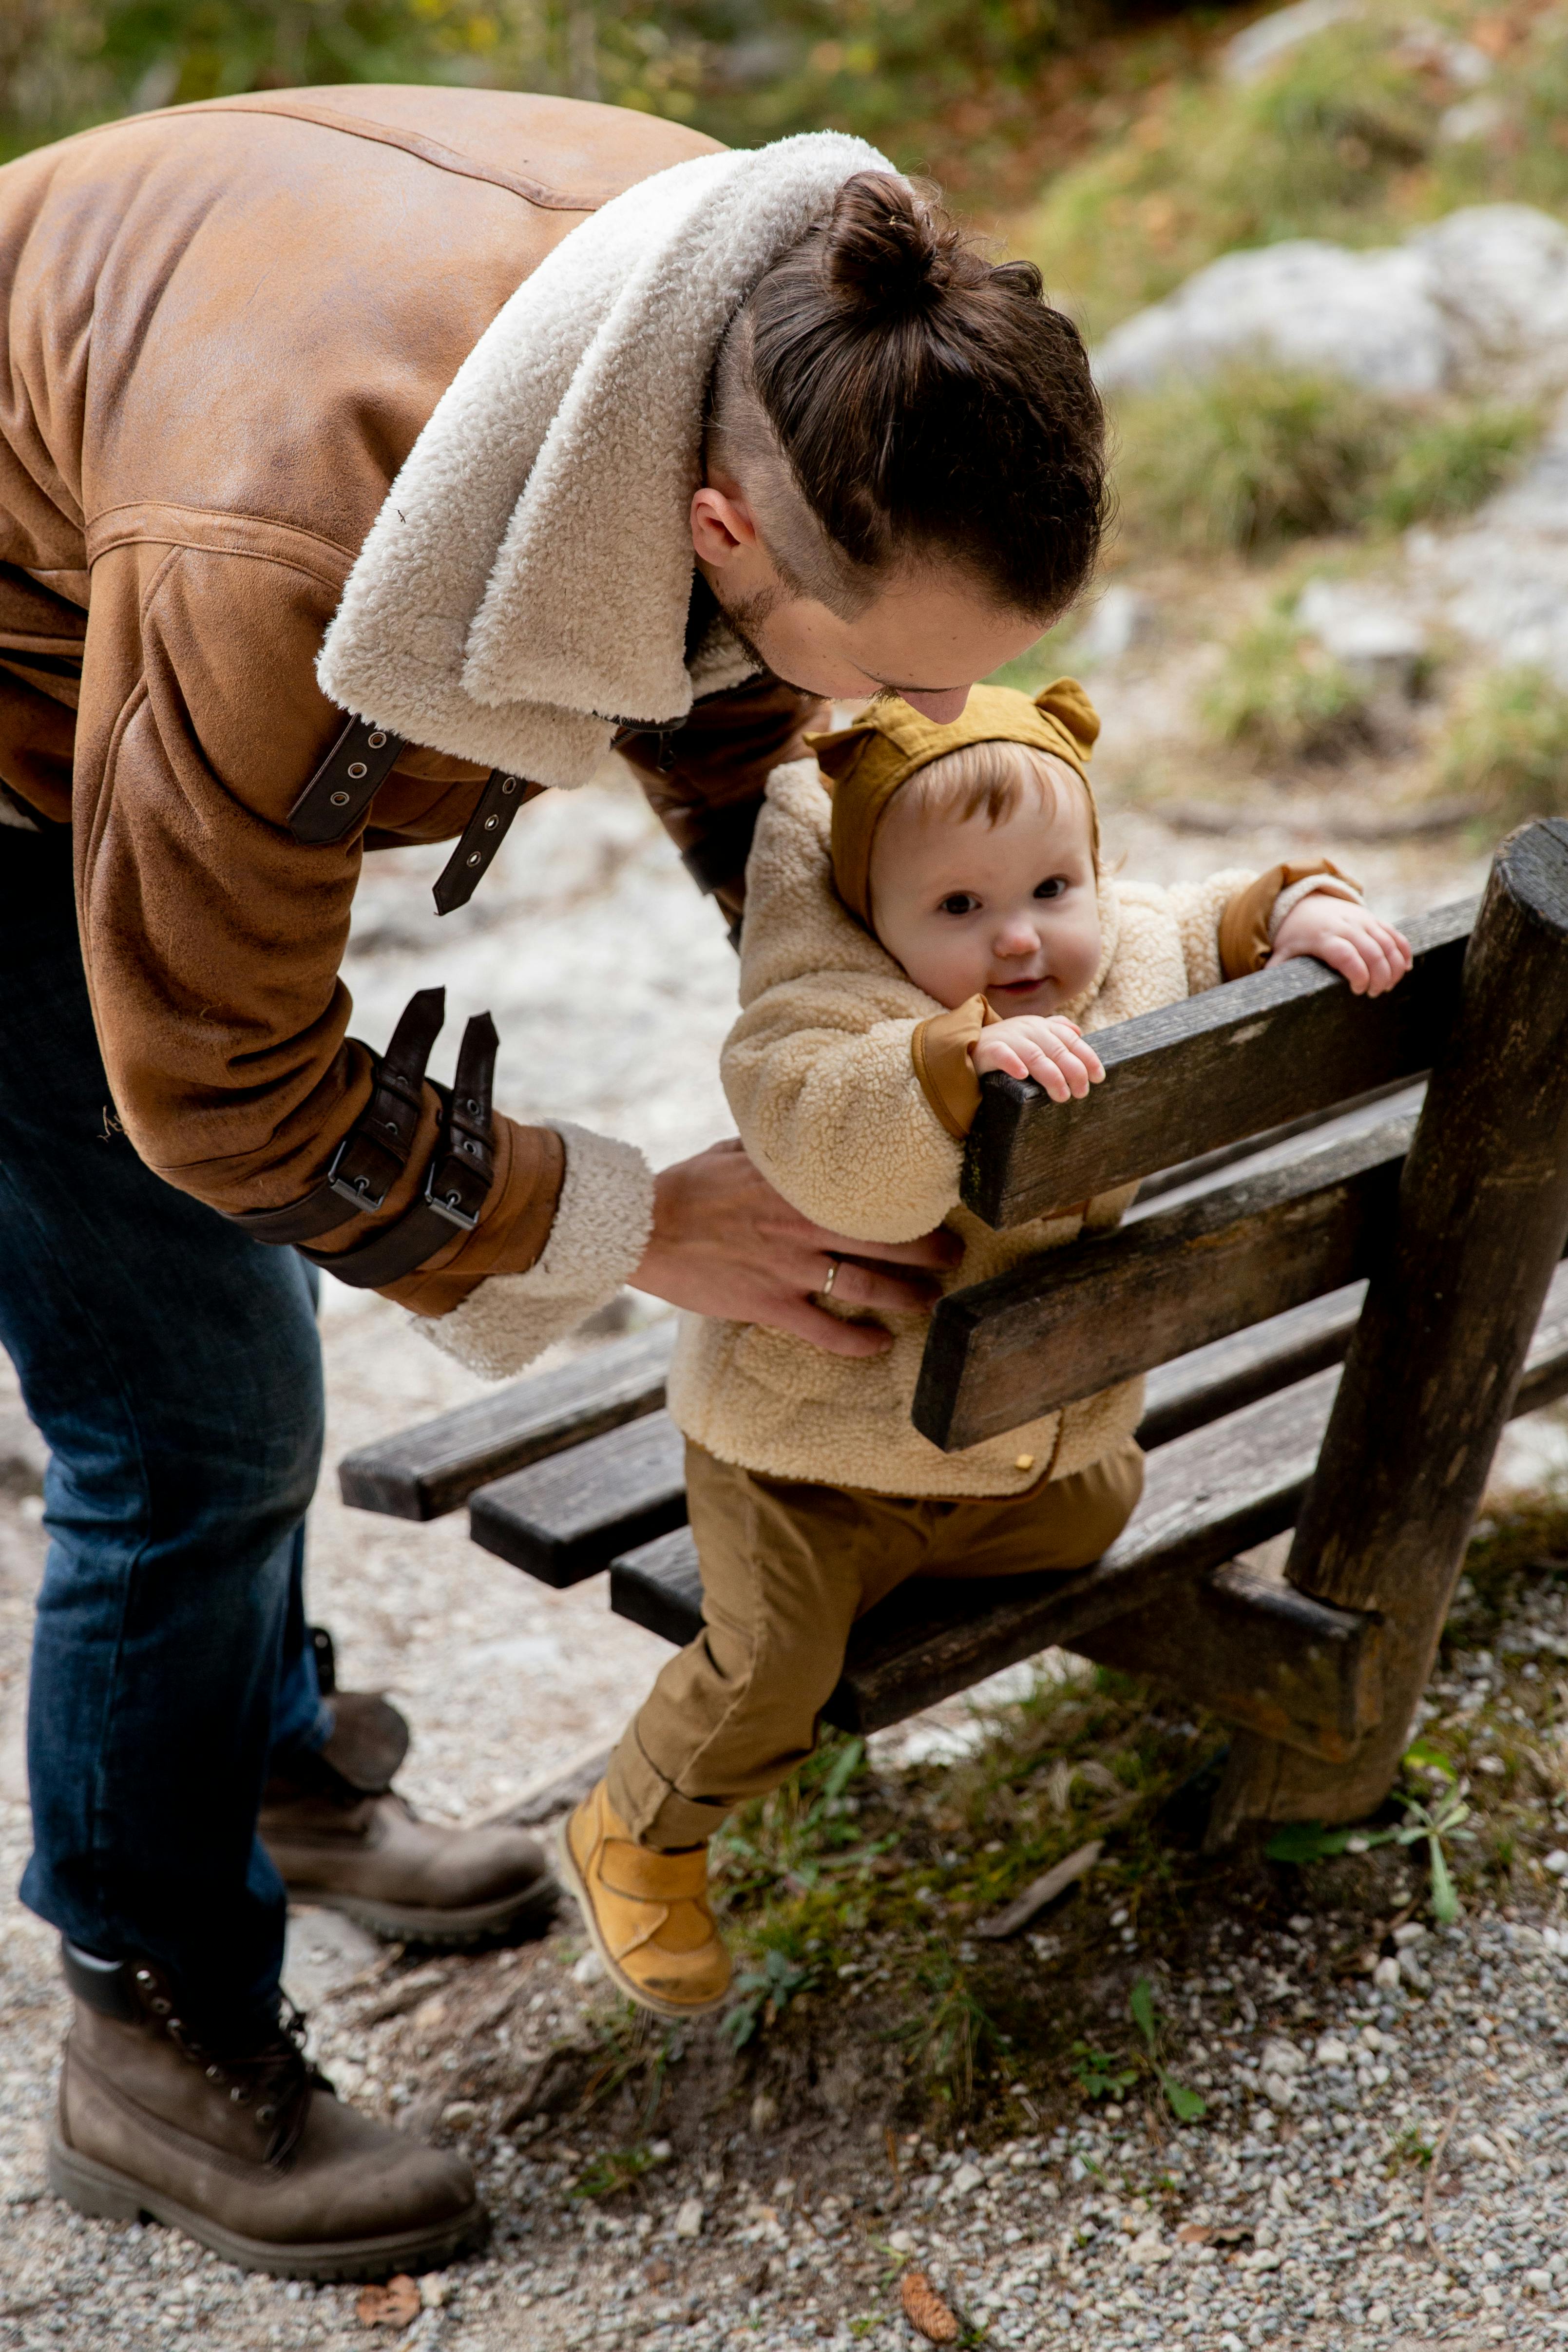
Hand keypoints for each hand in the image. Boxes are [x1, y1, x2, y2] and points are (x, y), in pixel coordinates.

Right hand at [629, 1137, 961, 1356]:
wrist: (642, 1226)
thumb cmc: (687, 1185)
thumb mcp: (736, 1151)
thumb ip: (777, 1151)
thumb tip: (802, 1137)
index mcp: (799, 1183)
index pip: (871, 1189)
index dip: (910, 1197)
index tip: (940, 1198)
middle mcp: (803, 1224)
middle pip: (885, 1239)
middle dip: (928, 1248)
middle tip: (955, 1254)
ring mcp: (788, 1267)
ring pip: (865, 1285)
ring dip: (906, 1295)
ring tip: (931, 1301)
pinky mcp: (768, 1304)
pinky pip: (824, 1330)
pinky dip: (856, 1342)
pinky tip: (880, 1345)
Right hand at [970, 1015, 1104, 1101]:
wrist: (964, 1047)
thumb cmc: (1005, 1045)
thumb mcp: (1031, 1035)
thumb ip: (1054, 1031)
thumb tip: (1078, 1032)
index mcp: (1041, 1026)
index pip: (1070, 1040)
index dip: (1087, 1057)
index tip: (1098, 1077)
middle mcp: (1027, 1029)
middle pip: (1057, 1050)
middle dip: (1073, 1072)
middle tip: (1081, 1093)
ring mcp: (1007, 1038)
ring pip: (1035, 1055)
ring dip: (1051, 1075)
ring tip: (1062, 1096)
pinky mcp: (987, 1049)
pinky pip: (1001, 1054)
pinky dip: (1012, 1062)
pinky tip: (1022, 1075)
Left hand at [1269, 894, 1412, 995]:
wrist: (1302, 903)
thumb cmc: (1293, 937)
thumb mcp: (1281, 952)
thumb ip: (1276, 972)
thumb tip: (1263, 997)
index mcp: (1324, 937)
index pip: (1347, 955)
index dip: (1358, 974)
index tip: (1357, 990)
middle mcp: (1346, 926)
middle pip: (1372, 951)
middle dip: (1379, 976)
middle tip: (1374, 994)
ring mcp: (1362, 920)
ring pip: (1388, 943)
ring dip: (1394, 967)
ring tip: (1388, 986)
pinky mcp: (1373, 919)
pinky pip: (1394, 934)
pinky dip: (1403, 951)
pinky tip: (1404, 969)